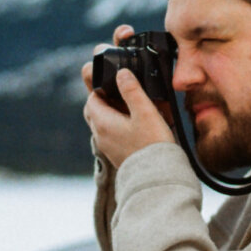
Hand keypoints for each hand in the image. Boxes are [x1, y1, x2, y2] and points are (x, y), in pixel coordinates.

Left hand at [82, 24, 175, 168]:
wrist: (157, 178)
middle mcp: (101, 135)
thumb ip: (132, 90)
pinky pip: (111, 137)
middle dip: (103, 101)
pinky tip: (134, 128)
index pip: (92, 98)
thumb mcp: (145, 112)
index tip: (114, 82)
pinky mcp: (117, 156)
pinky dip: (117, 128)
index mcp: (103, 122)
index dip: (101, 88)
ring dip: (111, 115)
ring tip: (128, 110)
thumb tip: (121, 73)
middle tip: (119, 94)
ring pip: (102, 125)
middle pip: (94, 112)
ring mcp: (108, 148)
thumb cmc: (152, 145)